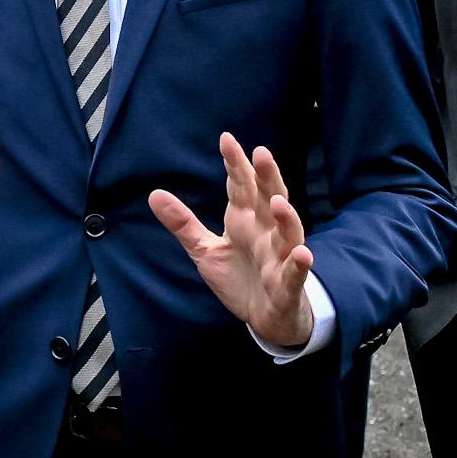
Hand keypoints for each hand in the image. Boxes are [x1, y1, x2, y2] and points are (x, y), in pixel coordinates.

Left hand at [148, 133, 314, 348]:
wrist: (265, 319)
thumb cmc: (239, 277)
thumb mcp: (205, 250)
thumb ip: (183, 223)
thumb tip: (154, 193)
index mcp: (245, 220)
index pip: (241, 187)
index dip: (235, 164)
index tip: (226, 139)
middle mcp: (265, 232)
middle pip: (269, 199)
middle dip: (267, 177)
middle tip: (261, 153)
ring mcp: (279, 257)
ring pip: (288, 232)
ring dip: (287, 217)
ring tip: (278, 201)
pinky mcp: (287, 284)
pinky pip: (295, 273)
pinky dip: (299, 263)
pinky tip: (302, 254)